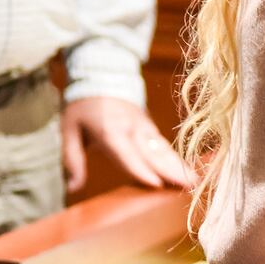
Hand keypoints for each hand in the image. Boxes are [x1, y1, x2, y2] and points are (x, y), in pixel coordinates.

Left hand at [60, 95, 195, 193]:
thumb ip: (72, 160)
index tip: (156, 184)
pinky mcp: (149, 126)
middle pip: (152, 153)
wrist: (101, 76)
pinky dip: (177, 157)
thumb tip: (72, 188)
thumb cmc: (82, 107)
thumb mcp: (69, 131)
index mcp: (110, 131)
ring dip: (179, 165)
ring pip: (163, 148)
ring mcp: (143, 126)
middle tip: (190, 186)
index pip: (127, 154)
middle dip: (171, 170)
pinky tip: (188, 169)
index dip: (141, 169)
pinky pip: (163, 144)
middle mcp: (131, 129)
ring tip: (195, 180)